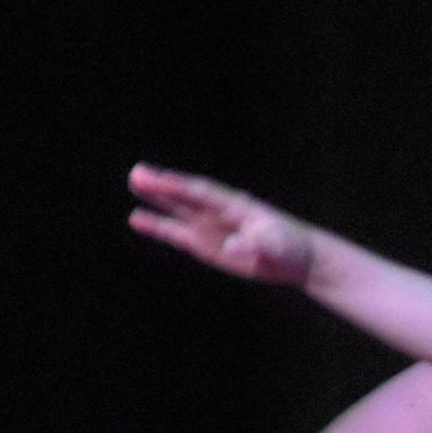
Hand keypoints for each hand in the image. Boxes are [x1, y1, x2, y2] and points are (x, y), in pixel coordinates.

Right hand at [128, 163, 315, 284]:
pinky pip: (176, 234)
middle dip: (162, 185)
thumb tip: (230, 248)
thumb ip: (253, 245)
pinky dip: (158, 226)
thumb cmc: (290, 248)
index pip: (203, 194)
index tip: (159, 179)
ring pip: (177, 209)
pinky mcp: (206, 244)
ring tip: (133, 183)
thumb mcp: (276, 246)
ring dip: (156, 199)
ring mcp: (210, 226)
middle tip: (136, 173)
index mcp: (236, 206)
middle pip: (186, 195)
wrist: (298, 259)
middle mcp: (218, 212)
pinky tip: (137, 218)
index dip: (181, 187)